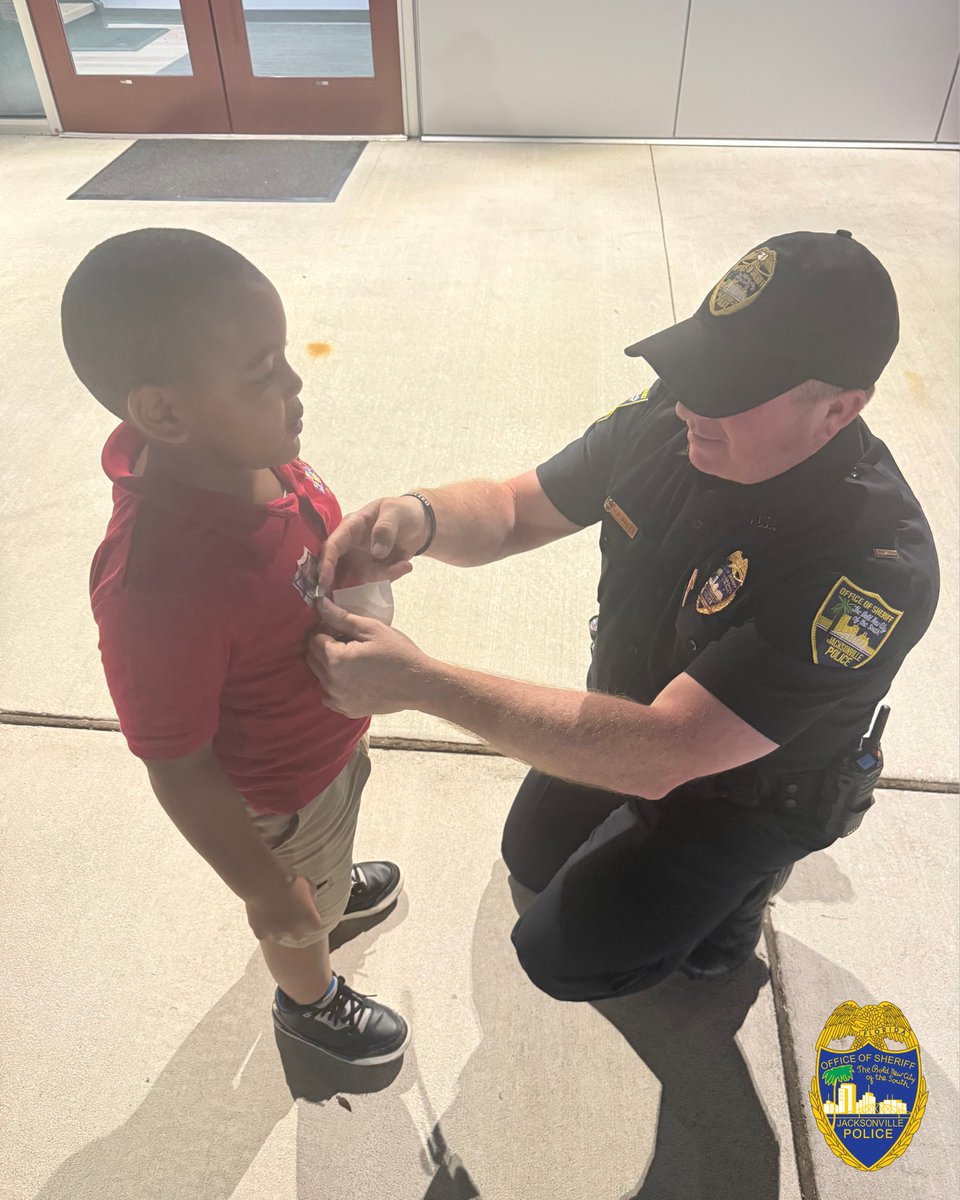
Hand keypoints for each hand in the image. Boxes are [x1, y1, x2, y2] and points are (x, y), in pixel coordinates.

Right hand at [245, 874, 325, 946]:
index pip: (314, 925)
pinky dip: (261, 927)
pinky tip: (260, 916)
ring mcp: (276, 932)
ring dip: (278, 928)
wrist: (266, 881)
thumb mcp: (307, 883)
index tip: (305, 910)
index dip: (310, 918)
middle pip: (298, 935)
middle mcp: (294, 930)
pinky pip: (262, 934)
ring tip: (273, 913)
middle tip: (289, 912)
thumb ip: (311, 895)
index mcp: (309, 919)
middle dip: (295, 926)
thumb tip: (310, 900)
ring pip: (279, 936)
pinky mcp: (260, 931)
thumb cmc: (289, 880)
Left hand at [308, 598, 433, 715]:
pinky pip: (329, 694)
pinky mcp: (346, 710)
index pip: (314, 639)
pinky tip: (355, 677)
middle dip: (325, 647)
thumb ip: (341, 618)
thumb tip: (319, 603)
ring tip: (355, 660)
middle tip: (350, 643)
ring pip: (320, 676)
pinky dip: (336, 684)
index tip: (344, 630)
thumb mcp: (372, 629)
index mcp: (336, 660)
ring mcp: (338, 699)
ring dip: (330, 666)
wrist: (419, 684)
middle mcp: (331, 683)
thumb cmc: (398, 653)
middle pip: (313, 658)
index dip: (327, 630)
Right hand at [316, 496, 428, 596]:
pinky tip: (406, 565)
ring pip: (359, 580)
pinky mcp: (374, 572)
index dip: (326, 563)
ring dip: (377, 579)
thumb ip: (385, 528)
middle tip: (344, 598)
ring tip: (402, 566)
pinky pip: (377, 581)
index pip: (332, 545)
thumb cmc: (402, 512)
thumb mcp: (395, 512)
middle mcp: (351, 547)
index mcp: (350, 528)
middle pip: (336, 569)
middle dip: (336, 584)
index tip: (324, 581)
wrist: (419, 524)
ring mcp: (361, 561)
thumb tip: (376, 552)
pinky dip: (390, 577)